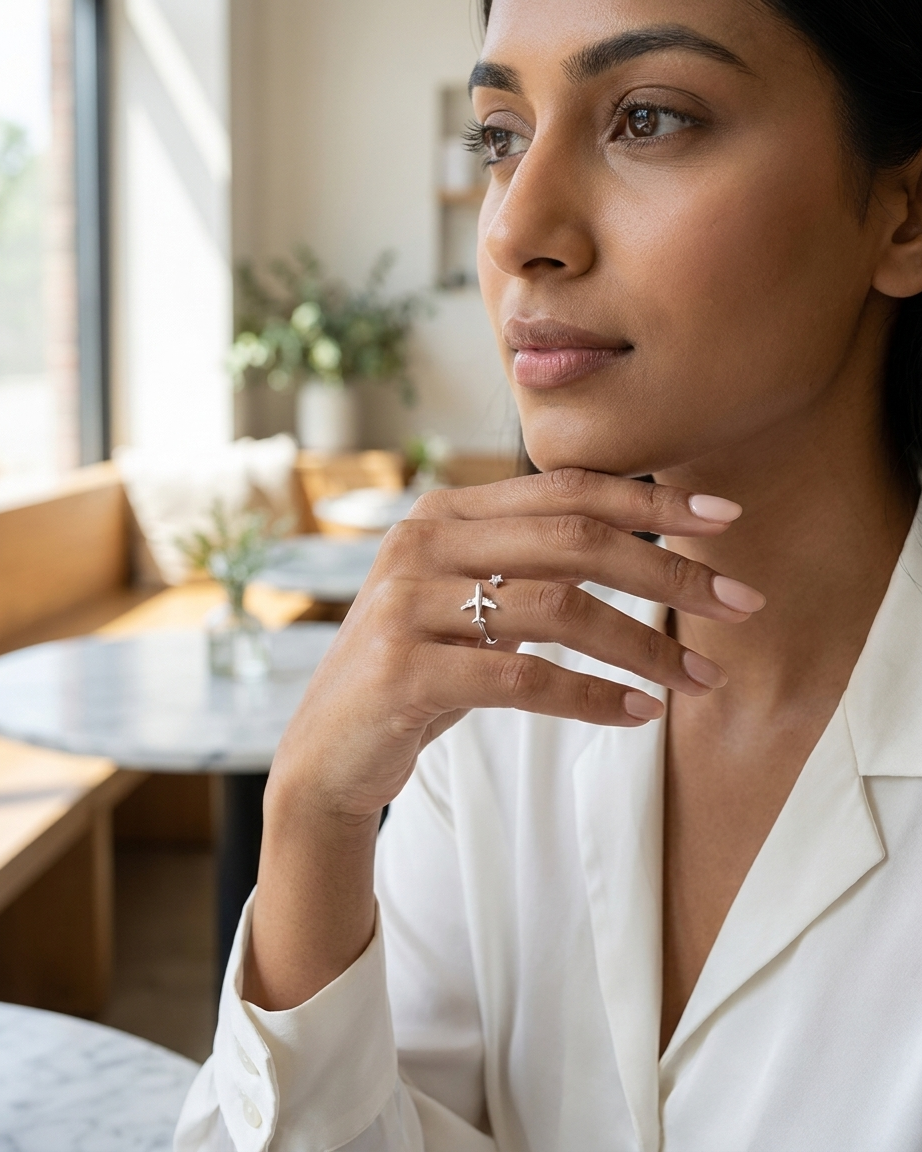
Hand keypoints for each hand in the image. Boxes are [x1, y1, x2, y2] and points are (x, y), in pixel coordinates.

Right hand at [269, 469, 762, 822]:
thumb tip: (642, 544)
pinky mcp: (405, 671)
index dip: (651, 502)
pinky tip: (639, 714)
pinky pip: (523, 678)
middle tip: (742, 603)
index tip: (726, 522)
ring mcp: (408, 604)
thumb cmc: (419, 669)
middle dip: (670, 572)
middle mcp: (422, 543)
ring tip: (702, 678)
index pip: (565, 489)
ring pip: (558, 610)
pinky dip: (592, 698)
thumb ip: (528, 562)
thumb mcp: (467, 601)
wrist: (329, 750)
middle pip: (574, 541)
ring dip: (645, 647)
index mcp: (443, 514)